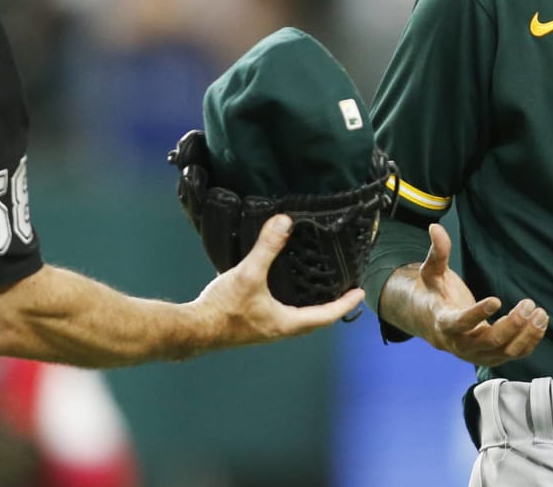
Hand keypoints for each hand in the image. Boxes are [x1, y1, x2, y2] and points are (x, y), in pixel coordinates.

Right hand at [194, 214, 363, 347]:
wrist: (193, 330)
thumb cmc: (223, 310)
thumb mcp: (249, 273)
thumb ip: (267, 247)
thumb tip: (284, 222)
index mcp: (286, 323)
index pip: (326, 315)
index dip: (345, 304)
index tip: (359, 293)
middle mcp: (279, 330)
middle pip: (314, 320)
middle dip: (330, 306)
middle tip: (342, 291)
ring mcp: (265, 329)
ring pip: (297, 319)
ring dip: (309, 306)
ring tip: (316, 289)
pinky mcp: (251, 325)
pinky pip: (279, 315)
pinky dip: (289, 303)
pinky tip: (279, 290)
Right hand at [409, 223, 547, 366]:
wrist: (435, 324)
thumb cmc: (436, 296)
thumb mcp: (432, 273)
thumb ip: (438, 253)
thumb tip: (435, 228)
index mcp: (445, 324)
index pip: (461, 323)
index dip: (478, 314)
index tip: (497, 300)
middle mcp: (462, 344)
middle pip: (490, 341)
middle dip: (512, 324)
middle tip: (528, 304)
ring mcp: (479, 354)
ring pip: (506, 351)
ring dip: (526, 334)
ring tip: (539, 313)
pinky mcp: (493, 357)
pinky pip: (515, 354)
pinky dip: (530, 340)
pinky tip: (540, 322)